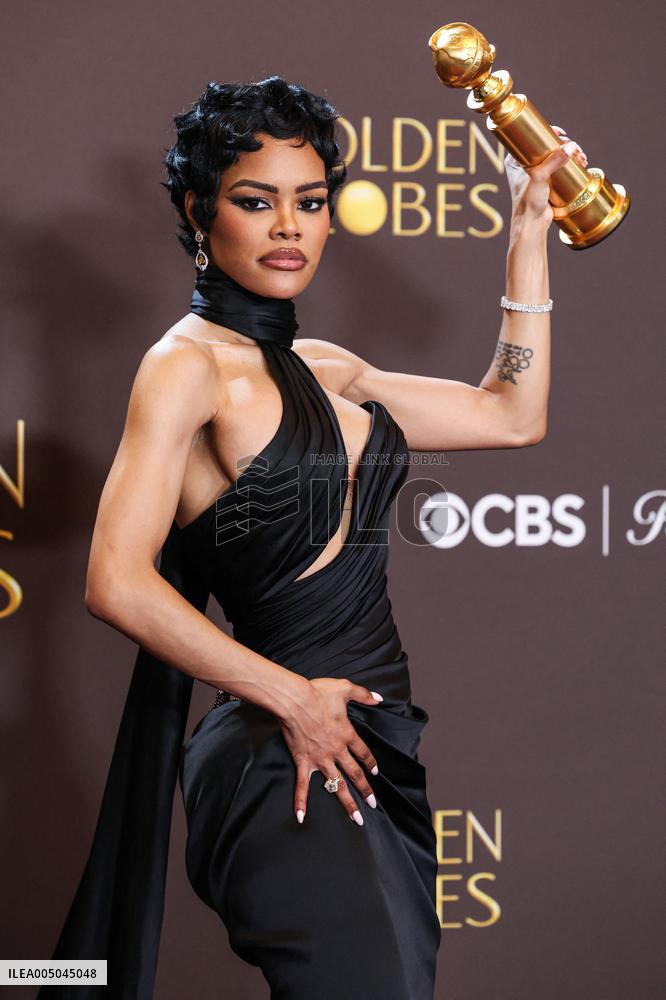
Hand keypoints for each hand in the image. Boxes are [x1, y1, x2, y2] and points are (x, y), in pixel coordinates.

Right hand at [279, 676, 382, 825]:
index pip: (363, 753)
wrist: (294, 700)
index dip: (370, 763)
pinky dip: (301, 802)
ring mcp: (320, 759)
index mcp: (346, 734)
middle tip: (372, 804)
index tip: (375, 773)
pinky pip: (302, 786)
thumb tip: (379, 698)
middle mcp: (336, 751)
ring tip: (356, 818)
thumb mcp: (344, 688)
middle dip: (365, 790)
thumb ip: (363, 694)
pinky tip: (301, 817)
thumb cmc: (317, 693)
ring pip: (336, 785)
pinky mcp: (303, 762)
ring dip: (347, 802)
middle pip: (354, 774)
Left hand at [505, 123, 588, 224]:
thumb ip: (554, 161)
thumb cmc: (527, 202)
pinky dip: (571, 164)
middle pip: (548, 146)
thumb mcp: (540, 178)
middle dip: (565, 146)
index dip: (548, 133)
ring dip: (571, 154)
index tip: (561, 133)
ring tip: (582, 158)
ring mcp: (537, 174)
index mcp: (516, 160)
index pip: (532, 139)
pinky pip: (560, 168)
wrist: (532, 224)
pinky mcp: (547, 182)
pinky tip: (581, 163)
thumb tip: (571, 147)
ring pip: (556, 157)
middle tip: (576, 150)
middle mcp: (525, 165)